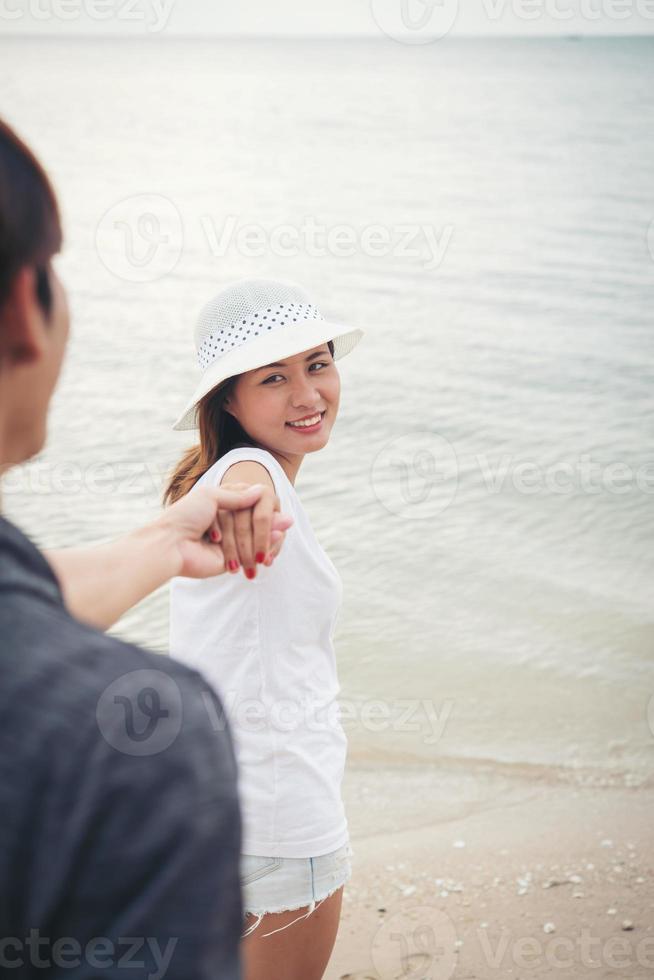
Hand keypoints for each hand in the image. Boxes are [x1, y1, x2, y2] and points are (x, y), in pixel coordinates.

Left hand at [158, 483, 292, 579]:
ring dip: (269, 540)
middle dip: (269, 526)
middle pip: (256, 524)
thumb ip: (239, 496)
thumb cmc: (186, 515)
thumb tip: (263, 491)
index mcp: (221, 507)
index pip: (250, 506)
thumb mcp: (212, 496)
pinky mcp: (230, 562)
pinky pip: (252, 557)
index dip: (264, 507)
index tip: (273, 504)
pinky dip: (265, 552)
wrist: (171, 543)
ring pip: (257, 541)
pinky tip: (274, 547)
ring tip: (281, 536)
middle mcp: (226, 526)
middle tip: (286, 523)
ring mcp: (229, 544)